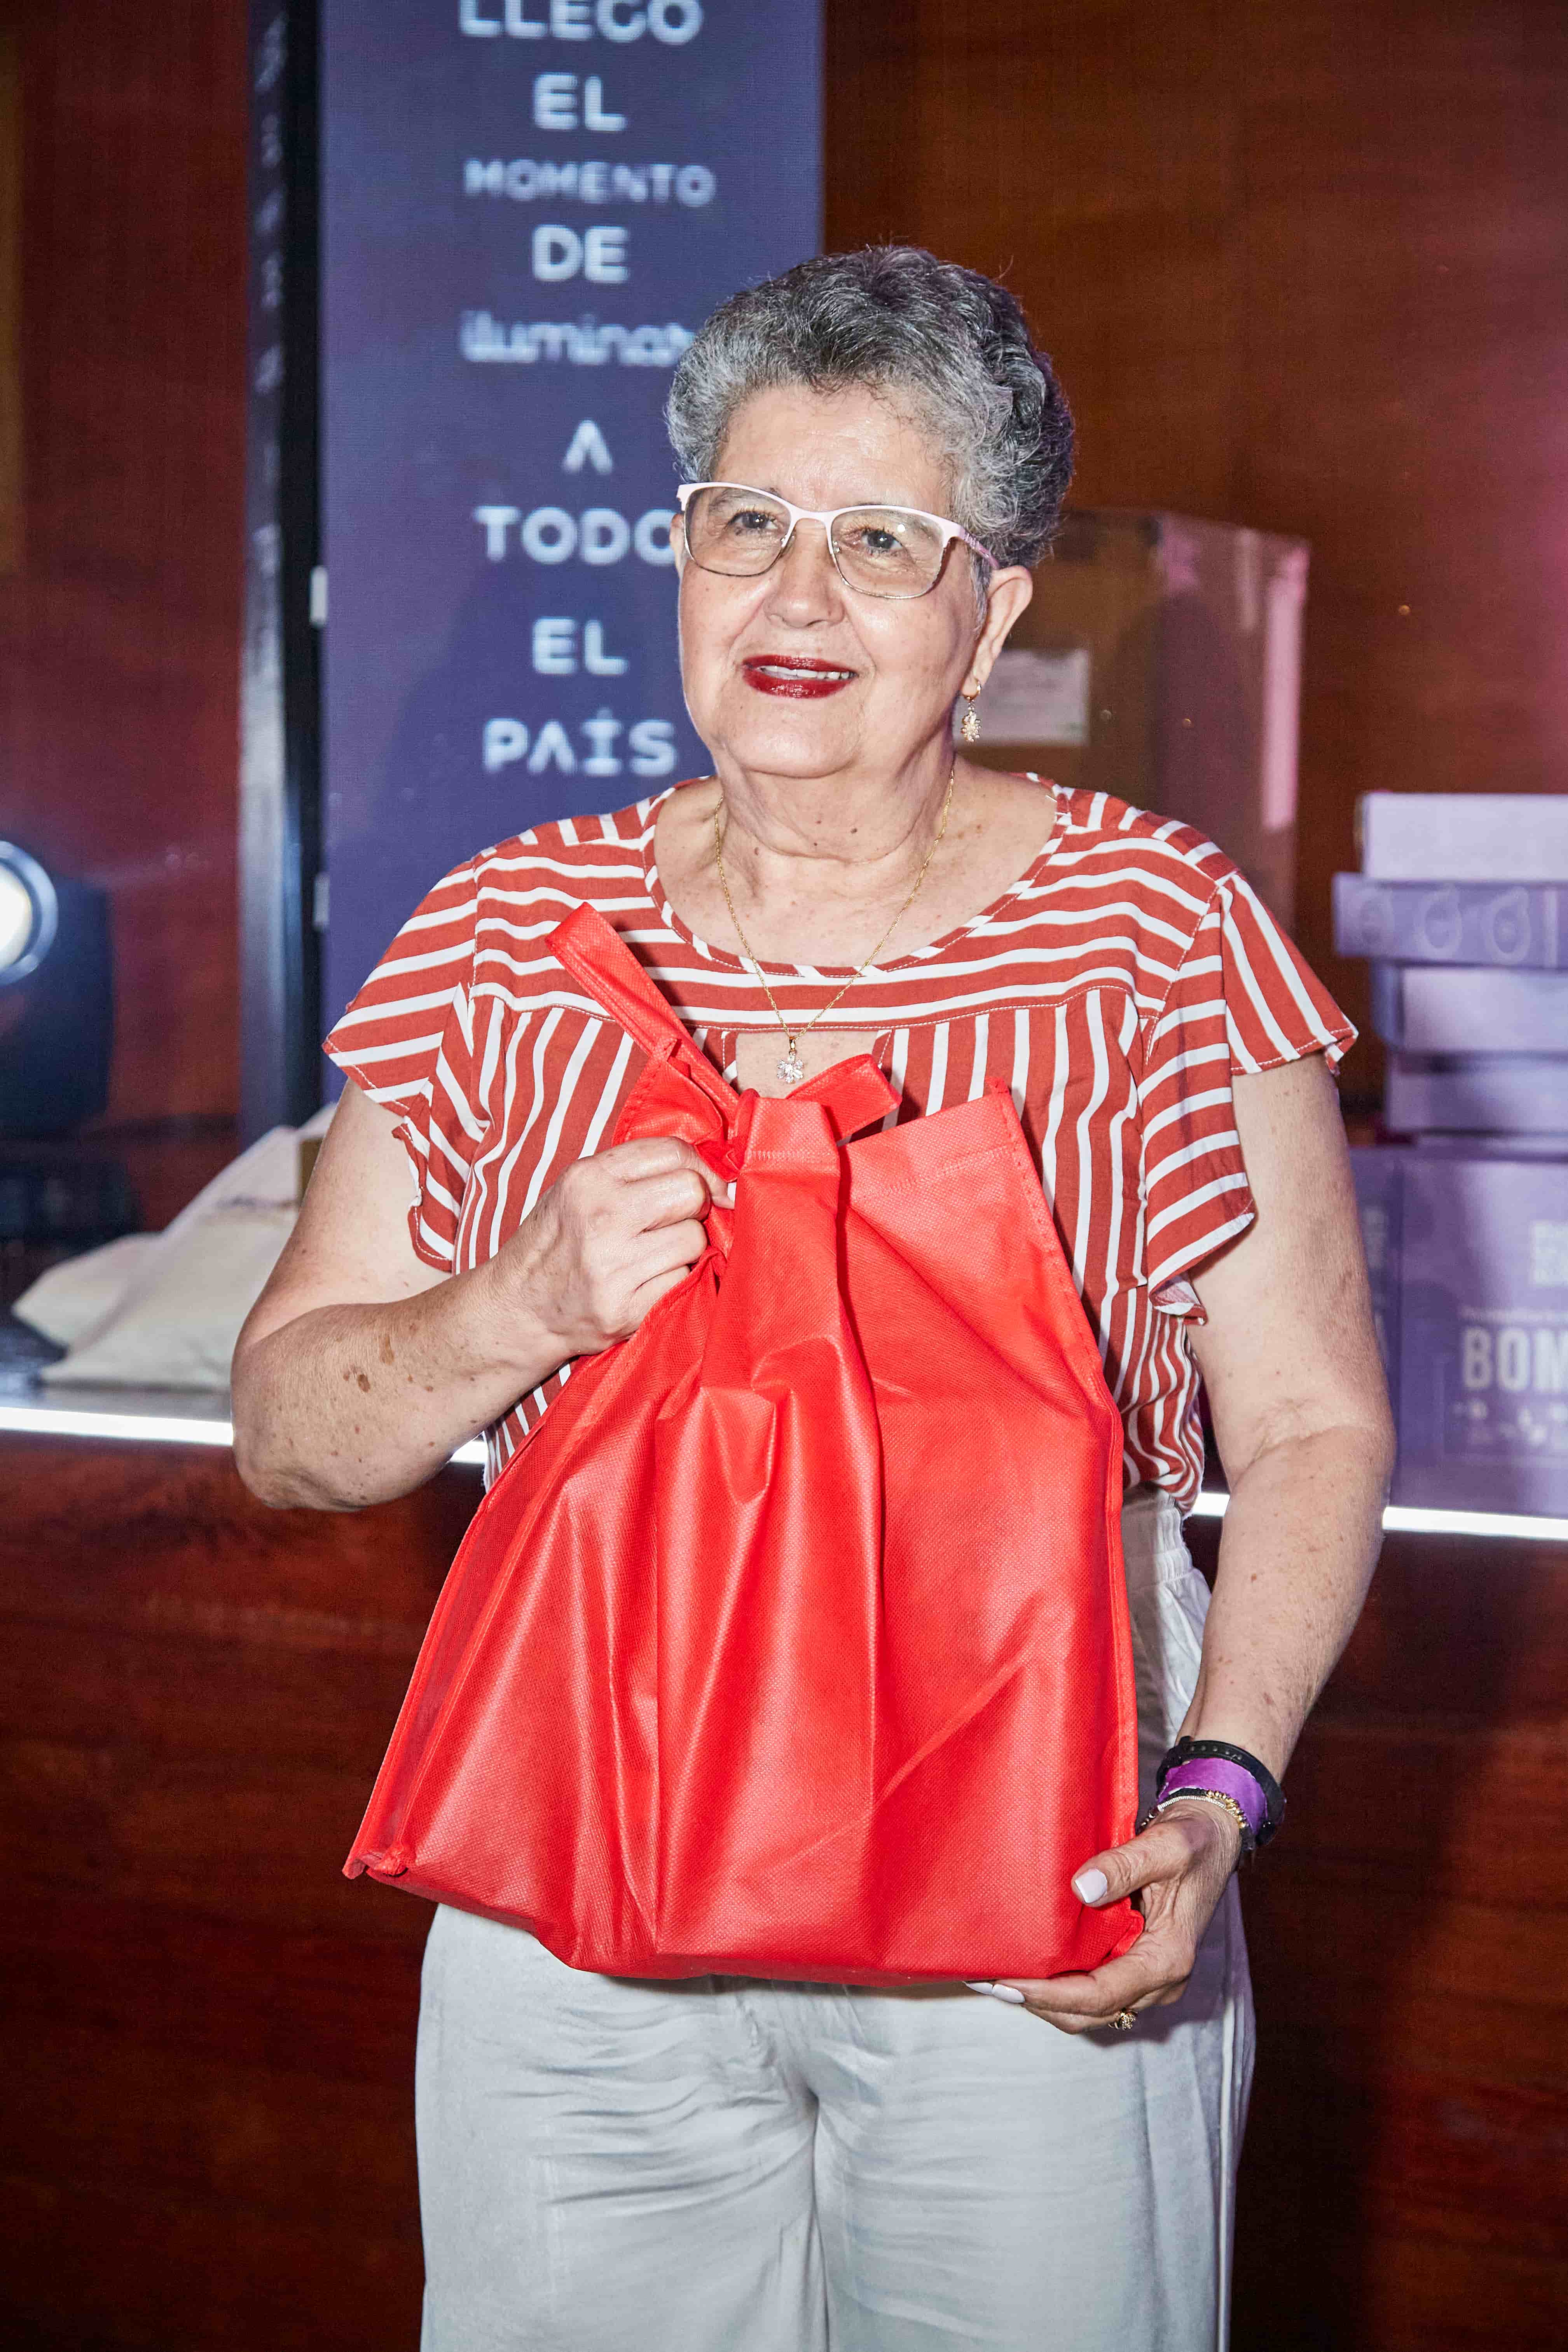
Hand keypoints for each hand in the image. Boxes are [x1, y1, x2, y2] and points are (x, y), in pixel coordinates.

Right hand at [497, 1136, 726, 1361]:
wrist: (518, 1308)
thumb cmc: (557, 1242)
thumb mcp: (580, 1188)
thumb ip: (636, 1173)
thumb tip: (717, 1178)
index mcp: (588, 1178)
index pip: (673, 1152)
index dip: (702, 1168)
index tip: (709, 1186)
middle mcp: (600, 1217)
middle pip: (691, 1193)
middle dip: (695, 1207)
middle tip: (673, 1222)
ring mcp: (612, 1267)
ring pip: (694, 1240)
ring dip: (684, 1249)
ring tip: (652, 1255)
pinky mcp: (625, 1309)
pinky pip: (683, 1281)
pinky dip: (673, 1281)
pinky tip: (645, 1282)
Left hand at [998, 1798, 1242, 2030]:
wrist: (1213, 1837)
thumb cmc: (1193, 1840)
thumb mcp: (1165, 1846)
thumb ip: (1124, 1865)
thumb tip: (1080, 1889)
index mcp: (1168, 1959)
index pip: (1099, 1994)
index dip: (1048, 1993)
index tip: (1004, 1981)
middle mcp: (1159, 1981)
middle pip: (1088, 2013)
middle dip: (1036, 2002)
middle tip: (984, 1980)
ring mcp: (1148, 1978)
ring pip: (1088, 2008)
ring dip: (1043, 1997)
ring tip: (994, 1974)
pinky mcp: (1136, 1966)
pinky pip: (1093, 1988)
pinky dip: (1059, 1984)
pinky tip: (1027, 1962)